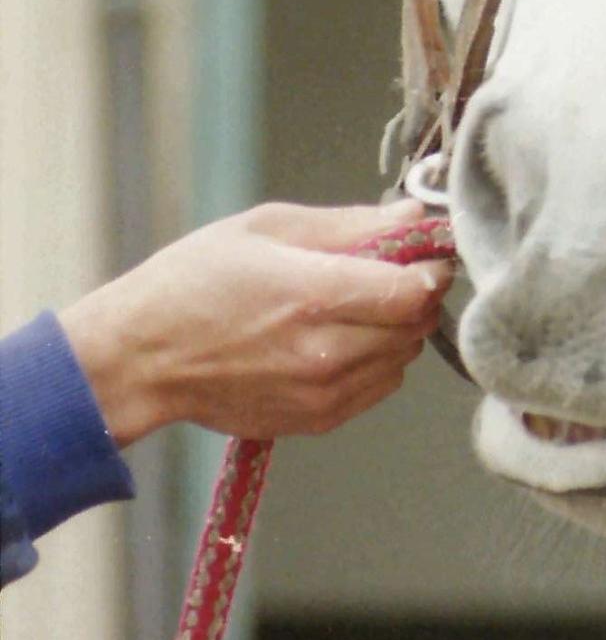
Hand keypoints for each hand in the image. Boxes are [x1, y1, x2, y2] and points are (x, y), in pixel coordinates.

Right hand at [58, 202, 454, 447]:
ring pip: (403, 358)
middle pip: (416, 326)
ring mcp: (322, 393)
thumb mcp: (267, 228)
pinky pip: (378, 387)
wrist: (143, 358)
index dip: (429, 268)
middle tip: (390, 273)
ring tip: (355, 306)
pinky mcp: (316, 421)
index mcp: (313, 296)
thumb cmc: (194, 282)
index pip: (414, 291)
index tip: (422, 253)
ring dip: (397, 330)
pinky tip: (339, 339)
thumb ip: (350, 224)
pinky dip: (376, 361)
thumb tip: (413, 219)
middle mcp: (324, 352)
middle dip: (416, 295)